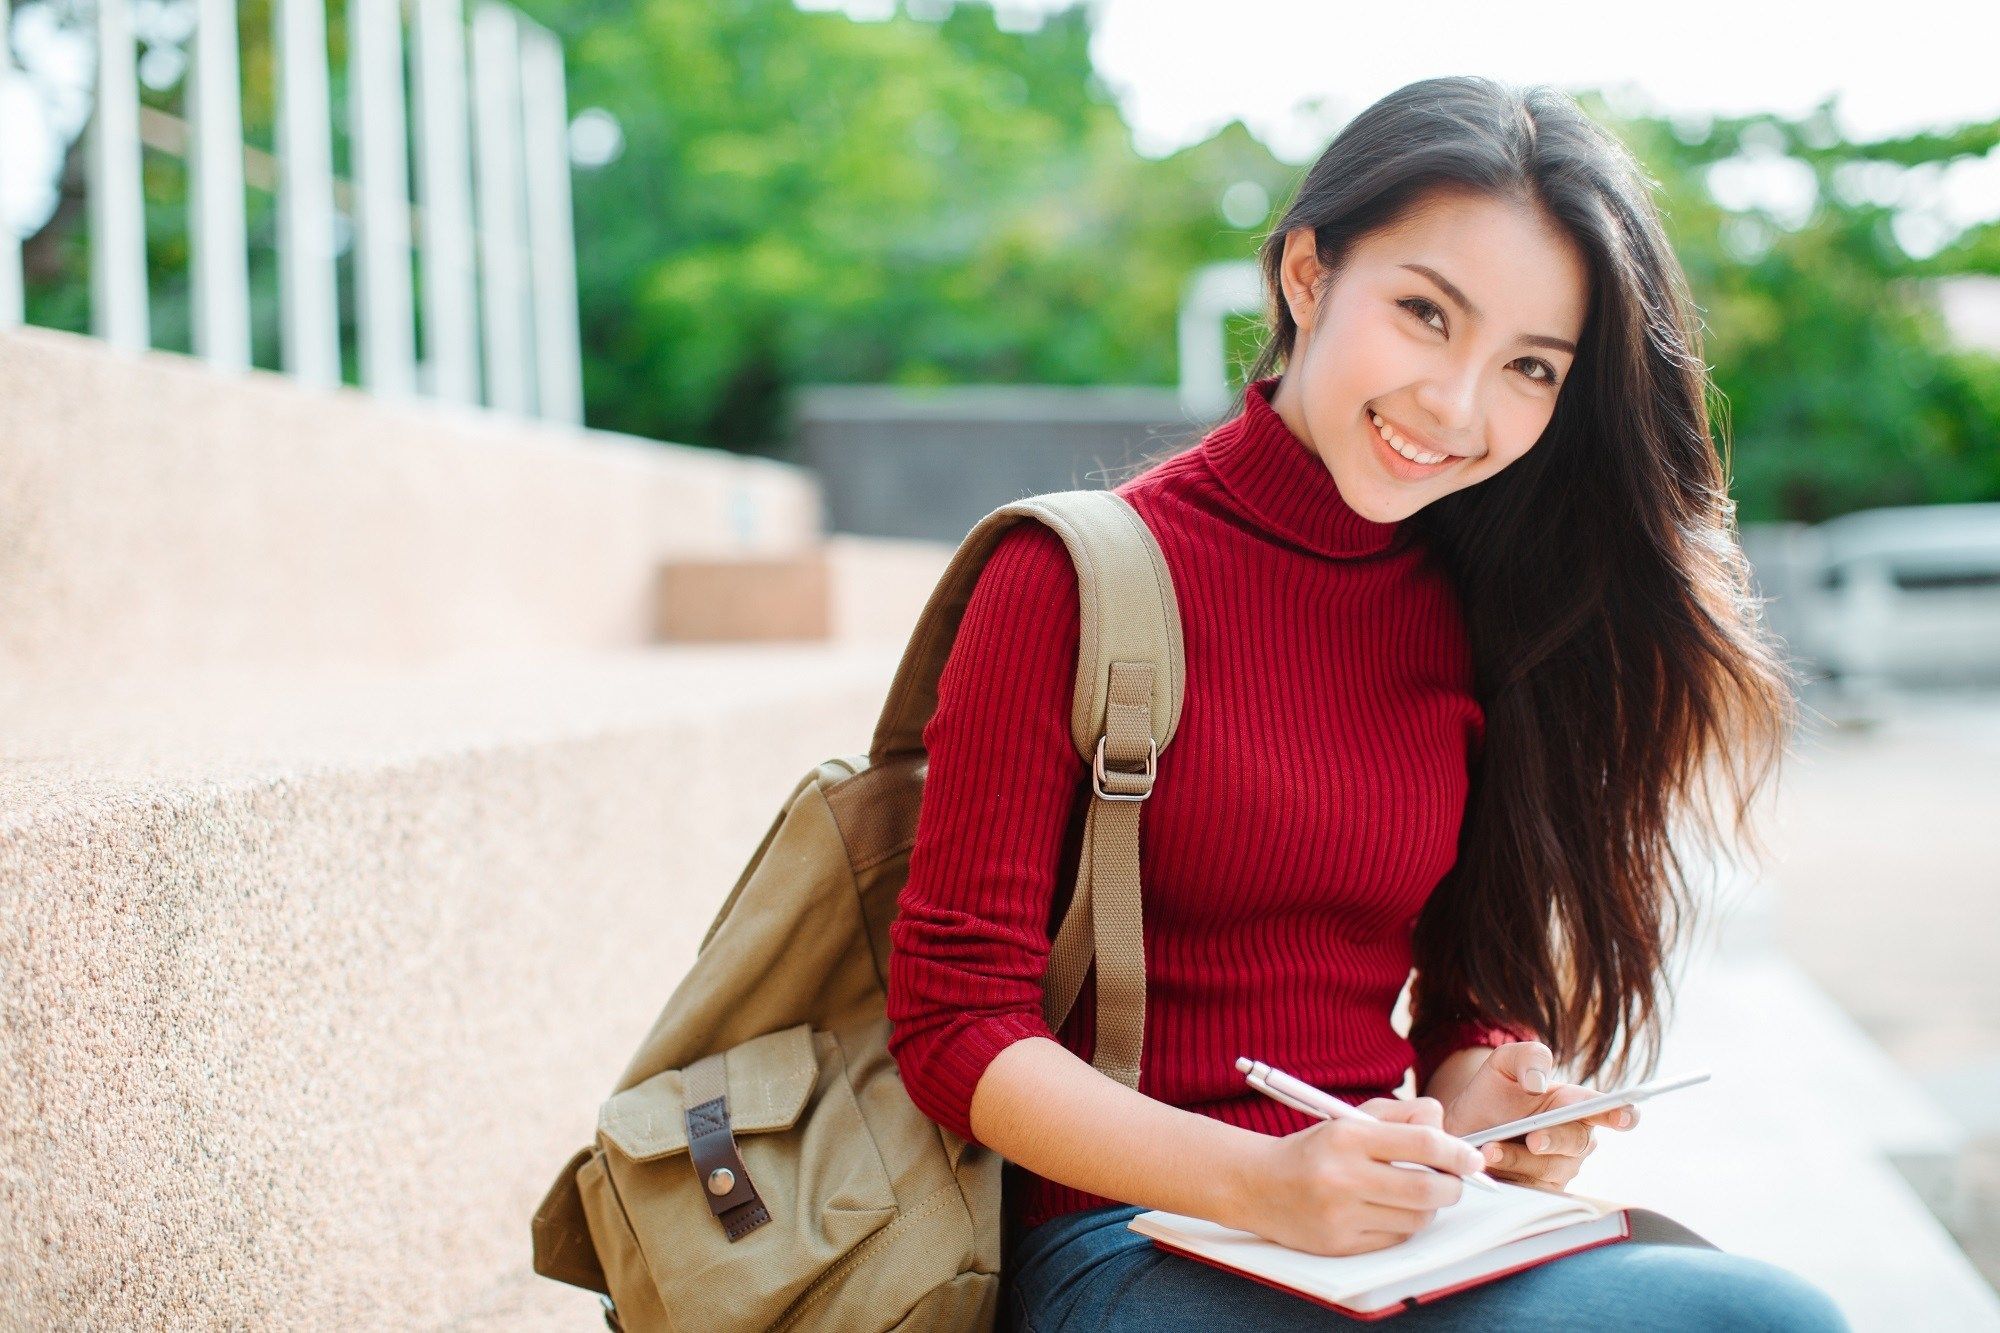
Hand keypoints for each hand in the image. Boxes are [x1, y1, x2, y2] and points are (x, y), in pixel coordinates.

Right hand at [1244, 1095, 1488, 1256]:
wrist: (1259, 1185)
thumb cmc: (1317, 1149)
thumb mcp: (1353, 1118)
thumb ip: (1403, 1117)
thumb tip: (1451, 1134)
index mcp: (1348, 1136)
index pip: (1422, 1143)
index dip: (1457, 1152)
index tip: (1472, 1158)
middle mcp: (1343, 1176)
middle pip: (1426, 1189)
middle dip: (1452, 1186)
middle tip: (1453, 1181)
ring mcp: (1340, 1214)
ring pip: (1416, 1217)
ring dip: (1429, 1207)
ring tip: (1415, 1193)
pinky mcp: (1340, 1244)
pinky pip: (1395, 1238)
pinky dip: (1404, 1224)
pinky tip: (1389, 1210)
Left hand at [1437, 1042, 1637, 1192]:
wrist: (1465, 1127)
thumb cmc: (1493, 1094)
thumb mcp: (1504, 1064)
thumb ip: (1528, 1058)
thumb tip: (1538, 1081)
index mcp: (1575, 1104)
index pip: (1608, 1109)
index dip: (1622, 1113)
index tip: (1622, 1118)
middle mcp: (1574, 1138)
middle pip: (1577, 1142)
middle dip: (1554, 1140)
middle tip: (1533, 1139)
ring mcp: (1560, 1167)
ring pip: (1549, 1169)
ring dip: (1518, 1159)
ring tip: (1489, 1150)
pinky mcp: (1541, 1190)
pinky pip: (1531, 1188)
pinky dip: (1509, 1177)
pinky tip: (1489, 1167)